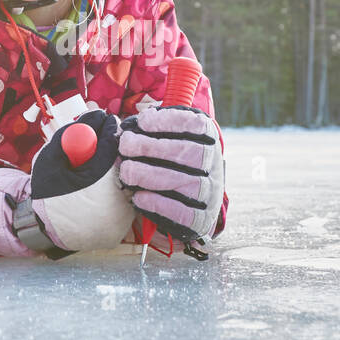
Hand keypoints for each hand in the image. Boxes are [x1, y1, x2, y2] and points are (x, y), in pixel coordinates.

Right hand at [0, 110, 135, 257]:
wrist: (45, 233)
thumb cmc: (47, 193)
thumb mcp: (50, 159)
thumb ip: (72, 134)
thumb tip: (95, 116)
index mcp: (96, 182)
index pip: (111, 144)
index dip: (108, 128)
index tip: (105, 118)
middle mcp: (116, 200)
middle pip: (125, 160)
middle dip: (114, 146)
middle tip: (102, 138)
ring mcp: (124, 215)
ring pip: (127, 178)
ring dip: (115, 167)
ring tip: (94, 171)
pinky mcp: (126, 224)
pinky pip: (125, 196)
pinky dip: (115, 187)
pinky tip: (98, 189)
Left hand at [117, 105, 224, 242]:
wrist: (191, 202)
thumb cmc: (172, 163)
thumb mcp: (170, 141)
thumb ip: (153, 132)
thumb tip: (126, 129)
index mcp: (208, 140)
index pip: (197, 125)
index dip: (169, 121)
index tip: (143, 122)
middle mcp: (214, 164)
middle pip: (189, 153)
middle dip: (152, 147)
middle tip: (126, 145)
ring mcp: (210, 192)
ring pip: (187, 183)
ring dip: (151, 175)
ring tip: (127, 170)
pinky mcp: (201, 218)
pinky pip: (184, 213)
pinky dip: (159, 204)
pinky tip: (139, 197)